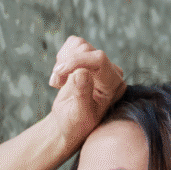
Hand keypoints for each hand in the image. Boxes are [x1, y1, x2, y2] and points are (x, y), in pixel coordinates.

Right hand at [45, 36, 126, 151]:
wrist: (67, 124)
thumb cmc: (75, 125)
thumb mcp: (79, 115)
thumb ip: (82, 94)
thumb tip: (82, 72)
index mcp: (113, 85)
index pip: (99, 60)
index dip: (77, 61)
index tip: (59, 71)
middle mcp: (110, 72)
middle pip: (86, 50)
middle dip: (66, 64)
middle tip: (56, 82)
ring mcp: (99, 64)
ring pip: (79, 45)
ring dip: (63, 61)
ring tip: (58, 82)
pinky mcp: (87, 59)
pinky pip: (73, 44)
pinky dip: (62, 57)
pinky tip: (61, 75)